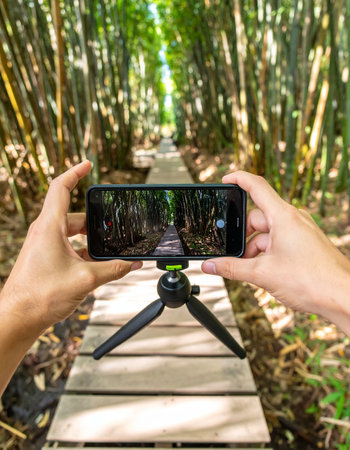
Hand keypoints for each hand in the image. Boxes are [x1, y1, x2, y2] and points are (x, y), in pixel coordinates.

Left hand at [0, 161, 141, 336]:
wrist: (18, 318)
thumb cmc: (40, 296)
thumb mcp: (85, 280)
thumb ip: (114, 269)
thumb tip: (133, 264)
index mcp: (49, 227)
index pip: (61, 188)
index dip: (75, 172)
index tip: (88, 164)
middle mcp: (45, 232)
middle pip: (75, 216)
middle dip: (97, 224)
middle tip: (114, 231)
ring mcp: (44, 245)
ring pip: (73, 234)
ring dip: (91, 243)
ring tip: (108, 255)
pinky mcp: (46, 258)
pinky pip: (69, 248)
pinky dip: (84, 253)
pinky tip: (98, 266)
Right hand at [202, 171, 349, 332]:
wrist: (343, 297)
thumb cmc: (313, 281)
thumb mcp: (262, 274)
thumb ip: (232, 268)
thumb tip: (210, 265)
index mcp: (283, 217)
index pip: (257, 186)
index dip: (238, 179)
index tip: (224, 180)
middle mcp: (293, 219)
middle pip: (257, 218)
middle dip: (243, 238)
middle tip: (235, 257)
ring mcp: (301, 231)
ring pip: (268, 233)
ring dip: (255, 249)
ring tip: (254, 272)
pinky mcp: (305, 243)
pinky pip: (279, 241)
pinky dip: (268, 253)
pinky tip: (266, 272)